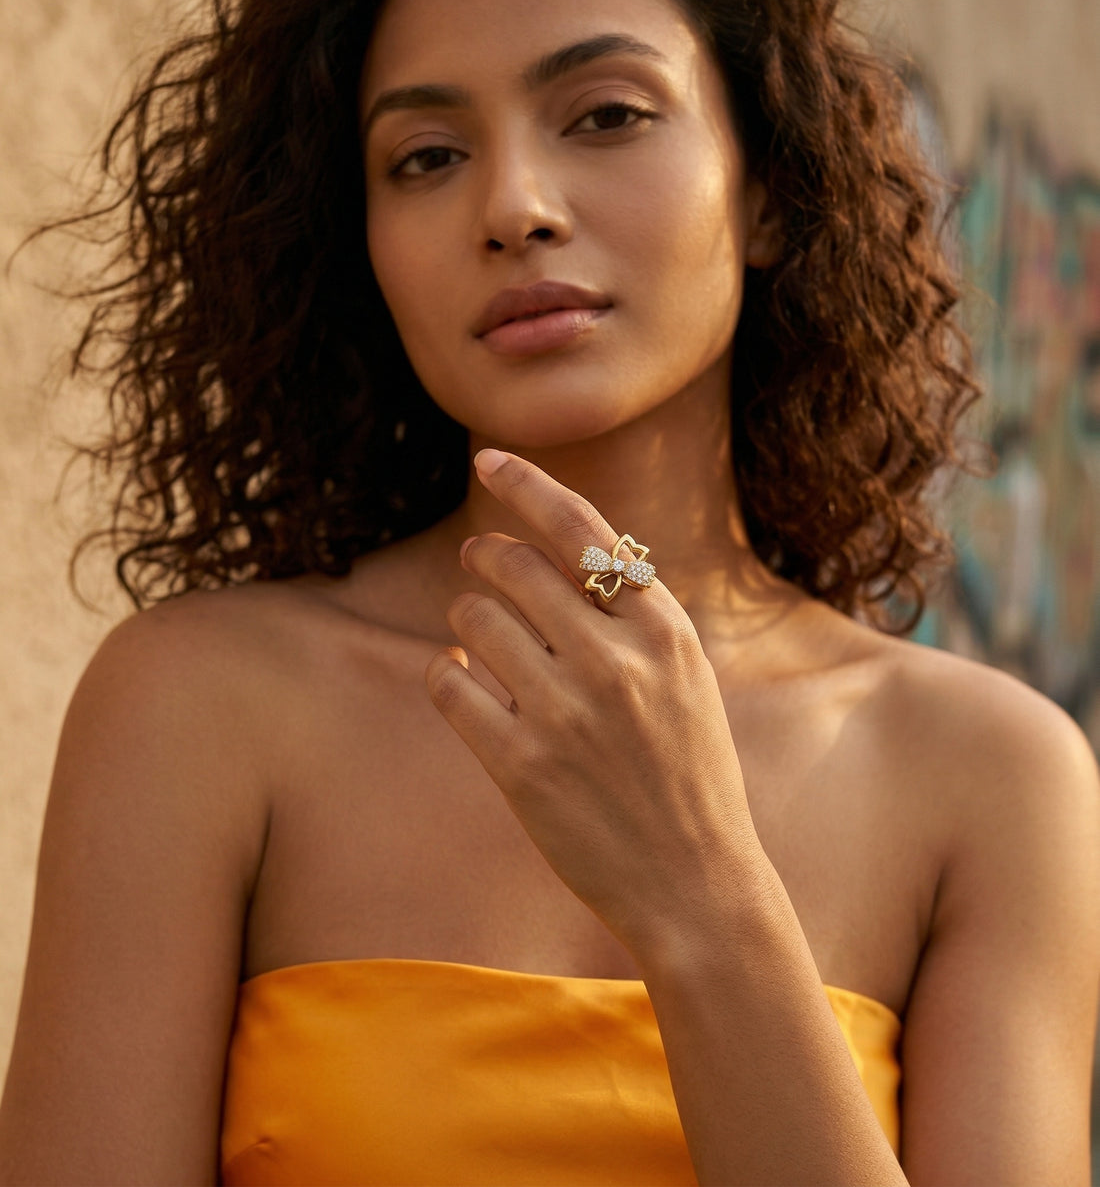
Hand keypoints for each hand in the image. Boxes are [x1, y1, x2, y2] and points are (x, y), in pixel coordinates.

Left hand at [424, 449, 762, 963]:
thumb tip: (549, 552)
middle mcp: (616, 661)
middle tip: (479, 560)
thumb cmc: (688, 772)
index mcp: (664, 630)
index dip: (526, 483)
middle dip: (484, 554)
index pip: (583, 528)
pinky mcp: (521, 765)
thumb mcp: (684, 677)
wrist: (697, 884)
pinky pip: (450, 682)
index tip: (486, 458)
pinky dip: (449, 671)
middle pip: (513, 564)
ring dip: (466, 613)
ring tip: (478, 632)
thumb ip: (631, 615)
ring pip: (473, 615)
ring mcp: (566, 713)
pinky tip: (465, 679)